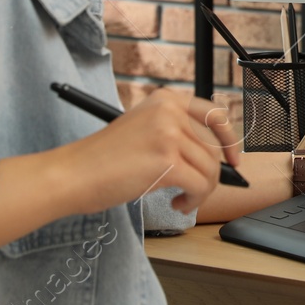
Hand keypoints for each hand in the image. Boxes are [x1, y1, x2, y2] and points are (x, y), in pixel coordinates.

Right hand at [66, 88, 239, 215]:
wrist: (72, 174)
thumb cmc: (101, 160)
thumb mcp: (142, 131)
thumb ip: (174, 134)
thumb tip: (213, 158)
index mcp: (165, 100)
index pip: (213, 113)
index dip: (228, 139)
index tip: (233, 159)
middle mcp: (170, 111)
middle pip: (212, 148)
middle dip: (210, 175)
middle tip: (193, 192)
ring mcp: (169, 134)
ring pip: (210, 170)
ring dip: (200, 192)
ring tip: (180, 200)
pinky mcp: (167, 161)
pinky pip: (201, 186)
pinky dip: (193, 201)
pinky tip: (176, 205)